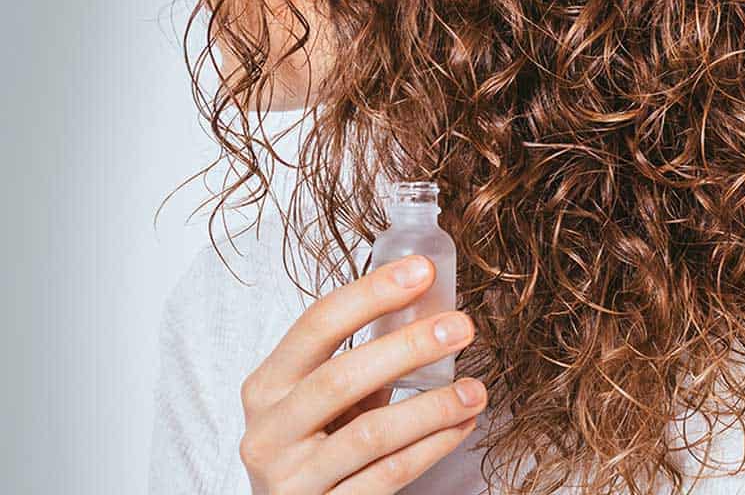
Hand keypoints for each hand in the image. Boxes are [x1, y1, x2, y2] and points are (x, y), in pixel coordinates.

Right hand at [237, 255, 485, 493]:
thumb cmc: (315, 446)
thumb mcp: (320, 401)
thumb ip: (359, 363)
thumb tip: (428, 314)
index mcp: (266, 386)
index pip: (316, 325)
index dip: (370, 294)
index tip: (421, 272)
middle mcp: (268, 431)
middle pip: (341, 377)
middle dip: (409, 347)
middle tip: (460, 328)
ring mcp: (292, 478)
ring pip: (371, 434)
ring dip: (433, 406)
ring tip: (475, 389)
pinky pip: (388, 475)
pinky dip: (431, 447)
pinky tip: (460, 426)